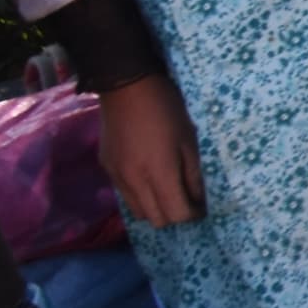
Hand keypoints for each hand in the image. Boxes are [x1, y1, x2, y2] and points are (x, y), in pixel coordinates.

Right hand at [98, 73, 205, 227]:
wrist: (126, 87)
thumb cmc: (167, 110)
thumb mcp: (189, 141)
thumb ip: (193, 175)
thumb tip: (198, 201)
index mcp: (158, 174)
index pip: (176, 215)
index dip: (192, 215)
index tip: (201, 206)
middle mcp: (134, 182)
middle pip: (156, 220)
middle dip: (174, 215)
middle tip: (186, 199)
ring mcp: (117, 177)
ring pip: (138, 212)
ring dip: (156, 208)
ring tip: (168, 190)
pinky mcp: (106, 169)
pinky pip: (125, 195)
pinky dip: (140, 195)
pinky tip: (149, 178)